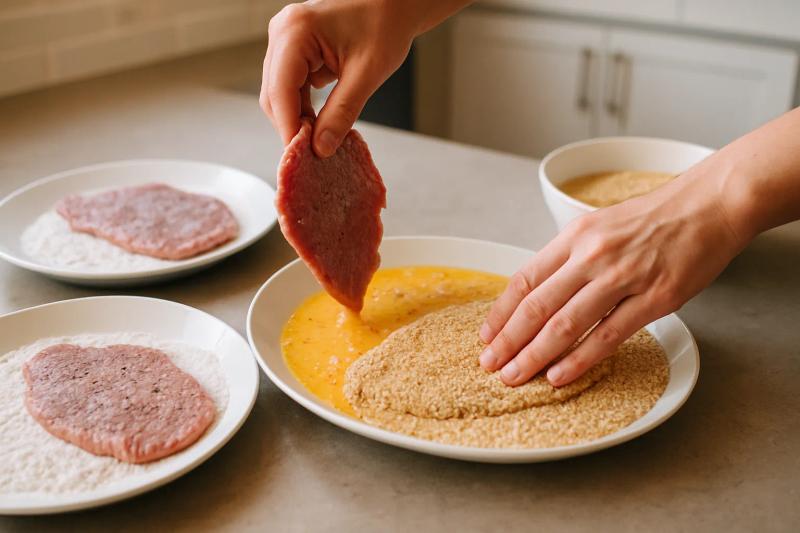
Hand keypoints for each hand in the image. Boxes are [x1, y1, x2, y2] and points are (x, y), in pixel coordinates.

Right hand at [260, 0, 470, 156]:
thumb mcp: (367, 74)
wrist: (395, 5)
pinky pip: (291, 86)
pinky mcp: (295, 49)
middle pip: (274, 94)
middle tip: (313, 155)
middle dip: (292, 126)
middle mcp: (283, 32)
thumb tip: (321, 148)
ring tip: (319, 141)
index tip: (300, 157)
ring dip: (298, 118)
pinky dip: (304, 106)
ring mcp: (286, 40)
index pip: (280, 92)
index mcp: (295, 32)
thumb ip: (342, 113)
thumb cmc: (386, 26)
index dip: (288, 128)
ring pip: (280, 93)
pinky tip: (320, 122)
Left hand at [478, 158, 751, 387]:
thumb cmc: (654, 218)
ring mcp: (623, 277)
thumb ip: (570, 258)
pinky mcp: (655, 299)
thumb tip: (539, 293)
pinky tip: (560, 375)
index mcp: (575, 236)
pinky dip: (579, 359)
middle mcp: (592, 255)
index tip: (486, 336)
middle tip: (490, 365)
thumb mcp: (600, 225)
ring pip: (566, 324)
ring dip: (535, 355)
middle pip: (537, 305)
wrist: (709, 206)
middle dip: (509, 340)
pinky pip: (607, 335)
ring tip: (515, 376)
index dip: (501, 312)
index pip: (525, 279)